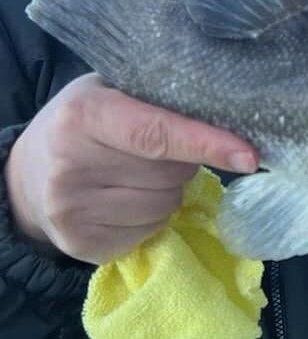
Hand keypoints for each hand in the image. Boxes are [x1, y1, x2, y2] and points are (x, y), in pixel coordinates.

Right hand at [3, 73, 257, 264]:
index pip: (158, 134)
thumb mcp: (114, 92)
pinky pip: (149, 233)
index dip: (208, 144)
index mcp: (84, 114)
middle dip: (184, 163)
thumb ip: (163, 100)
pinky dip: (151, 218)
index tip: (250, 155)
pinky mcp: (80, 245)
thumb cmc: (87, 121)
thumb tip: (234, 120)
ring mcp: (72, 211)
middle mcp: (70, 164)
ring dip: (169, 192)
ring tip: (139, 175)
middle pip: (170, 174)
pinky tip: (125, 200)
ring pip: (165, 206)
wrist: (26, 172)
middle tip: (161, 151)